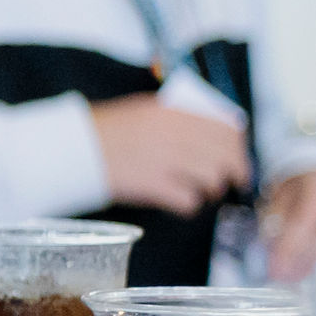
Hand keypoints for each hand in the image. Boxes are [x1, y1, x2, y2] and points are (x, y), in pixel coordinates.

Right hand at [90, 96, 250, 214]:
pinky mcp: (153, 186)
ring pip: (213, 179)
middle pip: (227, 157)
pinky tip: (181, 202)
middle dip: (235, 172)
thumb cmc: (110, 130)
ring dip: (211, 189)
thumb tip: (218, 131)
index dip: (239, 148)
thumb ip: (182, 118)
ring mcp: (165, 161)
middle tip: (232, 181)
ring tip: (201, 190)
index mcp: (177, 114)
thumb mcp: (148, 110)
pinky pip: (189, 200)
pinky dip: (189, 204)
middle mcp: (176, 135)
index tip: (239, 158)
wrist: (75, 148)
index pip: (229, 130)